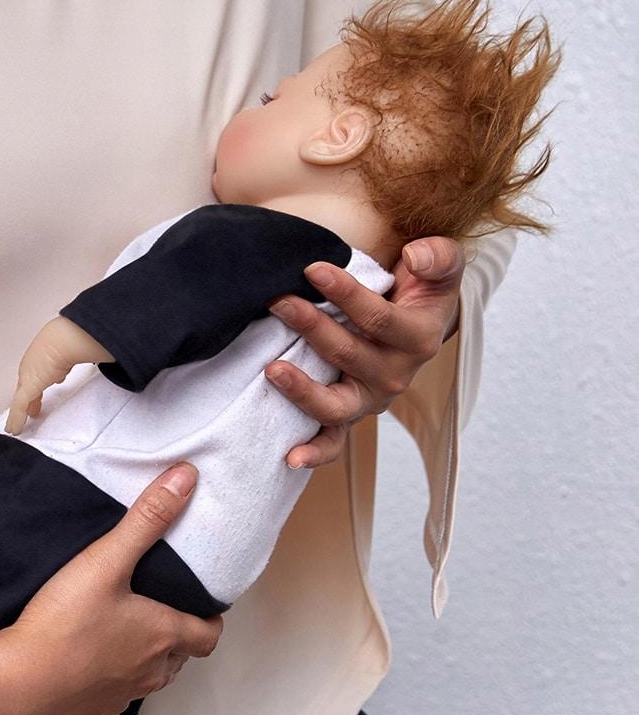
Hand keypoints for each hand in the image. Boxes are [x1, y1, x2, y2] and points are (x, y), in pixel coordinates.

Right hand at [0, 462, 223, 714]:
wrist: (15, 685)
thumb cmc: (64, 624)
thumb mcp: (105, 561)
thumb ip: (146, 520)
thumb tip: (186, 479)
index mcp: (163, 636)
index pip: (208, 634)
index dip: (210, 618)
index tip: (201, 603)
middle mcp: (150, 671)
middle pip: (180, 658)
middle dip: (178, 636)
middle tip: (163, 609)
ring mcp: (120, 695)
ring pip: (149, 680)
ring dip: (147, 660)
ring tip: (129, 635)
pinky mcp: (89, 710)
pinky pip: (112, 703)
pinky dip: (112, 688)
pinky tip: (96, 675)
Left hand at [5, 316, 110, 435]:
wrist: (66, 338)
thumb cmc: (74, 337)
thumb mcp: (75, 350)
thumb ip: (75, 361)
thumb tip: (83, 363)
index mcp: (43, 353)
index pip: (38, 374)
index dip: (38, 386)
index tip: (40, 395)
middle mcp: (33, 364)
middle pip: (28, 386)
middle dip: (29, 399)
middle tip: (32, 410)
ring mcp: (28, 375)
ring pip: (21, 398)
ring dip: (21, 411)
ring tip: (18, 423)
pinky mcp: (28, 387)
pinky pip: (19, 407)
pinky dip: (16, 419)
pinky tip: (14, 430)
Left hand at [263, 237, 464, 468]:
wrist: (416, 320)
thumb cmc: (421, 289)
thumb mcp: (440, 266)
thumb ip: (438, 256)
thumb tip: (415, 257)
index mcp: (418, 340)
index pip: (379, 319)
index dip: (346, 294)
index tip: (312, 269)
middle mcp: (396, 377)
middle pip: (349, 356)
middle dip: (311, 327)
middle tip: (279, 301)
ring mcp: (370, 400)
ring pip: (336, 405)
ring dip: (302, 390)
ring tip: (273, 369)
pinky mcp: (349, 415)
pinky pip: (333, 441)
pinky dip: (314, 452)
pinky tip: (290, 457)